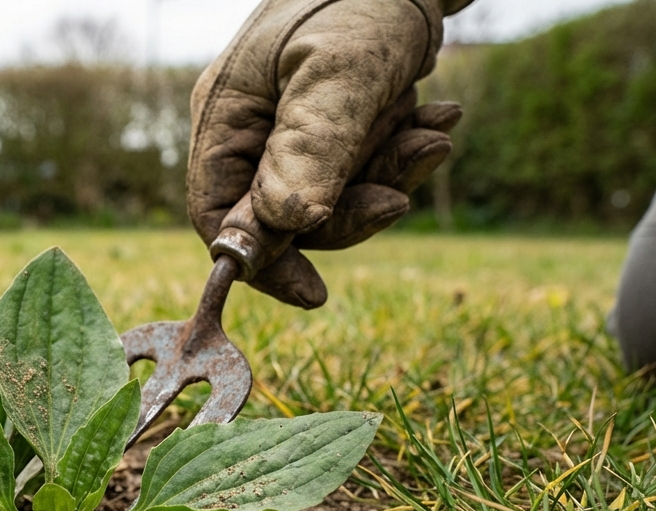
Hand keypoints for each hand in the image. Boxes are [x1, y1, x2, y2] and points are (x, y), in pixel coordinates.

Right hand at [189, 0, 469, 307]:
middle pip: (282, 214)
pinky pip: (362, 164)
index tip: (314, 292)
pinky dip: (402, 151)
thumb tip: (286, 225)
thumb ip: (310, 148)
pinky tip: (438, 117)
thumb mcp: (340, 73)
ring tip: (435, 134)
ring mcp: (292, 125)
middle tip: (401, 197)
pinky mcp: (336, 121)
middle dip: (349, 209)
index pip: (218, 214)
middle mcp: (251, 127)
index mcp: (226, 116)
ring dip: (388, 174)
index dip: (260, 260)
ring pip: (332, 194)